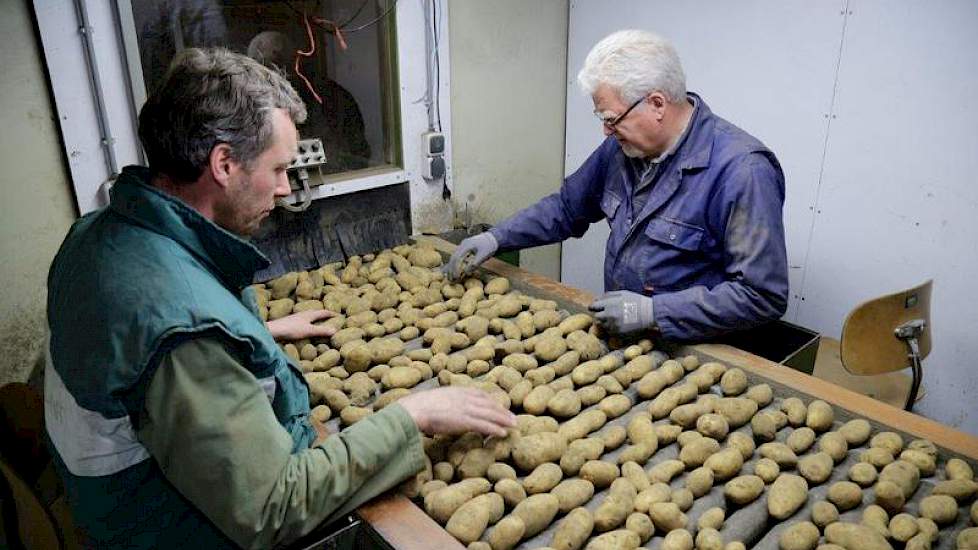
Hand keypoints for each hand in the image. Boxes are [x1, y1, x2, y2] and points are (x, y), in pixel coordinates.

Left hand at [266, 309, 336, 340]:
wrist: (274, 330)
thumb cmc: (292, 329)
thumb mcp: (309, 331)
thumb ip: (321, 331)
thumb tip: (335, 330)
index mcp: (309, 314)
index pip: (323, 312)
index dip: (331, 313)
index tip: (338, 314)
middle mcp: (303, 313)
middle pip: (316, 312)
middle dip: (323, 314)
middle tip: (330, 316)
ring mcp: (296, 317)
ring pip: (309, 316)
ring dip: (315, 318)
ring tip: (319, 321)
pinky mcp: (291, 322)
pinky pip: (304, 320)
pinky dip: (309, 322)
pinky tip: (306, 326)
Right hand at [397, 387, 515, 437]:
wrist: (414, 410)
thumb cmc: (418, 407)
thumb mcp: (435, 399)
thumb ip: (445, 402)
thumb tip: (446, 408)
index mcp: (457, 391)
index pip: (480, 394)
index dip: (492, 401)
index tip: (499, 405)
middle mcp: (464, 398)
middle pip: (489, 404)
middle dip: (502, 410)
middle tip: (513, 417)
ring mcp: (466, 409)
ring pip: (490, 414)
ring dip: (503, 420)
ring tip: (513, 425)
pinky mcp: (465, 421)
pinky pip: (484, 425)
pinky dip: (495, 429)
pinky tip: (503, 433)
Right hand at [444, 232, 497, 279]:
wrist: (494, 238)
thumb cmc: (490, 246)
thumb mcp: (484, 255)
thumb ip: (475, 263)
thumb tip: (466, 272)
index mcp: (466, 245)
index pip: (457, 258)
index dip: (455, 268)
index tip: (456, 277)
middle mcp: (462, 245)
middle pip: (453, 258)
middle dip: (451, 269)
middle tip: (451, 279)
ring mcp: (463, 246)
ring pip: (454, 257)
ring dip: (452, 267)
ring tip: (451, 277)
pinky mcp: (465, 248)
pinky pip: (457, 257)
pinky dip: (455, 264)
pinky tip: (454, 271)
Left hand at [589, 290, 655, 334]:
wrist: (649, 313)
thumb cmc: (636, 301)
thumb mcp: (622, 293)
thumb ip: (607, 296)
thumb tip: (596, 300)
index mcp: (609, 304)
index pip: (593, 307)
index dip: (594, 307)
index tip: (596, 308)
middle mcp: (609, 315)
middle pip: (596, 317)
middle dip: (599, 315)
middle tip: (605, 314)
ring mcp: (613, 325)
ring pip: (603, 325)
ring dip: (606, 322)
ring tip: (615, 318)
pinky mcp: (618, 333)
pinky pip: (610, 331)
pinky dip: (612, 328)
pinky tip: (619, 324)